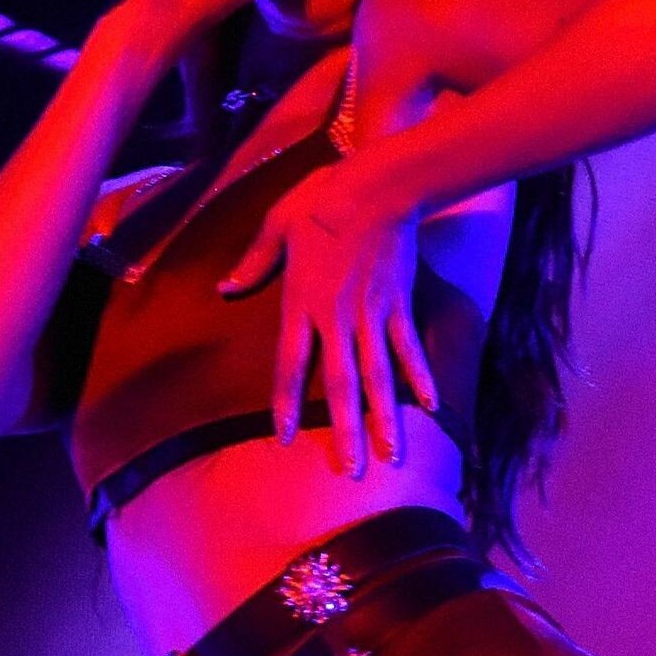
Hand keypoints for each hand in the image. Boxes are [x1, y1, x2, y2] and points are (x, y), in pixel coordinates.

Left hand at [216, 159, 438, 476]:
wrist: (377, 183)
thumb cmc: (321, 198)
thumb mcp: (276, 226)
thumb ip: (254, 263)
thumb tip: (224, 288)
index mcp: (299, 304)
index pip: (289, 366)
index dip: (286, 404)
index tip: (283, 438)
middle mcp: (335, 318)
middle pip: (339, 386)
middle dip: (345, 433)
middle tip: (352, 472)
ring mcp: (371, 315)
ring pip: (377, 377)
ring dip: (384, 419)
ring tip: (391, 456)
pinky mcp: (398, 304)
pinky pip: (409, 348)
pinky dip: (420, 378)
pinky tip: (430, 408)